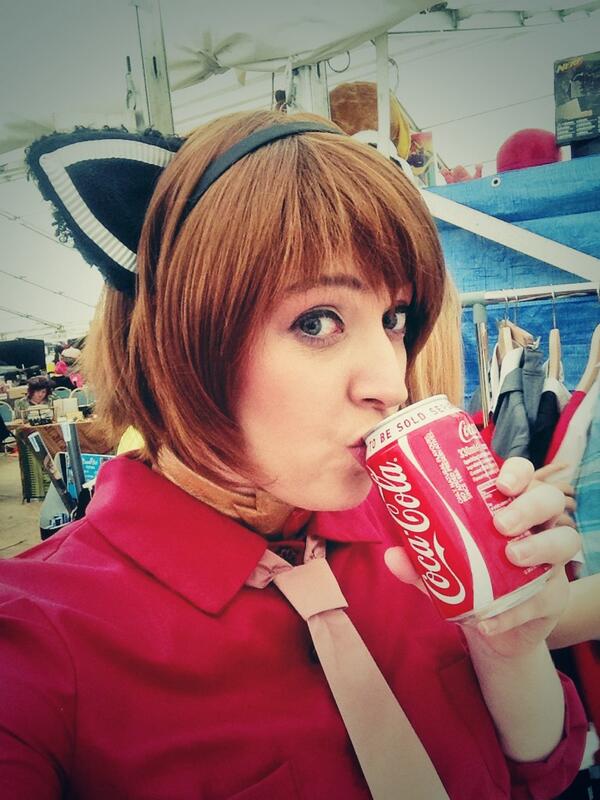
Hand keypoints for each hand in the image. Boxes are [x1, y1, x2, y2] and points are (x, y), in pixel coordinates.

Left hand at [385, 457, 580, 657]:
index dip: (518, 471)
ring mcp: (550, 559)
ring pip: (566, 539)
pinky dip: (516, 610)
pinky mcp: (553, 597)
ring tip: (511, 557)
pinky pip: (546, 597)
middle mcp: (535, 526)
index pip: (523, 475)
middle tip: (501, 523)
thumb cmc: (466, 579)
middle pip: (550, 499)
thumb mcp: (439, 569)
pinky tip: (490, 620)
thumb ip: (418, 562)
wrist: (487, 628)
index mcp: (508, 506)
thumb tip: (392, 555)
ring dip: (540, 546)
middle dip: (529, 505)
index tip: (500, 483)